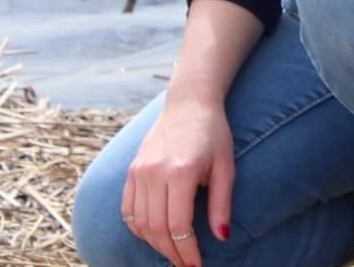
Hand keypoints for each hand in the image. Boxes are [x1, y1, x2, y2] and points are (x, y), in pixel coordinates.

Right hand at [121, 94, 233, 266]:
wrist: (189, 102)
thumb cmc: (213, 133)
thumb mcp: (226, 167)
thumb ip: (222, 204)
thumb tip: (222, 238)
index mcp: (180, 171)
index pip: (179, 226)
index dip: (188, 251)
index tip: (197, 265)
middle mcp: (154, 171)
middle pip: (157, 228)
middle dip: (172, 254)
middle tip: (186, 264)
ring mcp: (139, 170)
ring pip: (140, 222)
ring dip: (155, 244)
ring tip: (173, 252)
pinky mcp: (132, 169)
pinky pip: (127, 209)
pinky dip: (138, 228)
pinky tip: (154, 234)